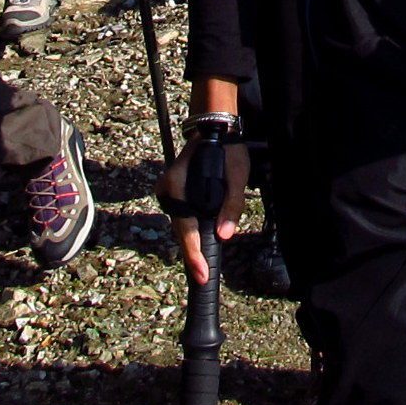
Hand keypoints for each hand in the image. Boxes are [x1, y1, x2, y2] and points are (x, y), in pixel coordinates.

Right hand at [159, 138, 252, 285]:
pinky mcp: (173, 190)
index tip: (201, 275)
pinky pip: (181, 215)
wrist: (214, 128)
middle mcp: (168, 189)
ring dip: (192, 241)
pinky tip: (200, 242)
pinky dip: (191, 228)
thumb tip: (224, 236)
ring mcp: (168, 189)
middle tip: (204, 276)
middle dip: (192, 252)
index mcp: (179, 186)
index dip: (194, 255)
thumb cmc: (227, 150)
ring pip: (181, 224)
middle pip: (181, 230)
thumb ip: (231, 206)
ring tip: (202, 264)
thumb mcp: (237, 175)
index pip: (186, 229)